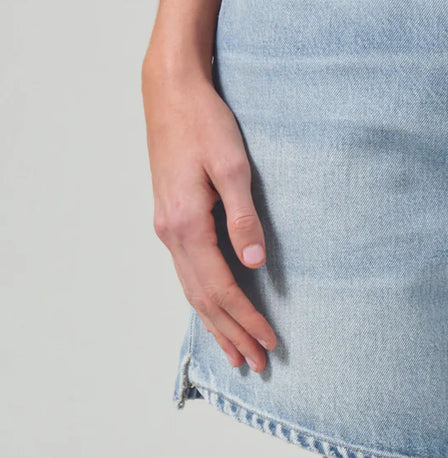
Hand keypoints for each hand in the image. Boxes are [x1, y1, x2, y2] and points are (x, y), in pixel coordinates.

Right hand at [141, 0, 276, 371]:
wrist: (171, 91)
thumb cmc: (206, 123)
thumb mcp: (233, 166)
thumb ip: (244, 218)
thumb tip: (255, 265)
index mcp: (188, 224)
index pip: (221, 288)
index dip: (246, 319)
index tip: (269, 344)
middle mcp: (171, 233)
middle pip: (203, 298)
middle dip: (231, 333)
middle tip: (255, 365)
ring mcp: (167, 226)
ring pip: (191, 289)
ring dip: (215, 322)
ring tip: (234, 351)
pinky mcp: (171, 216)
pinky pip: (187, 271)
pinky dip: (202, 298)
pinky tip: (213, 307)